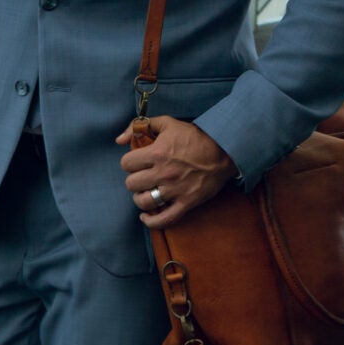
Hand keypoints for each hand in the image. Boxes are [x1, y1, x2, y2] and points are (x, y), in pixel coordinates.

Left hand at [117, 115, 237, 228]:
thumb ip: (140, 126)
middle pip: (131, 184)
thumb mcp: (167, 123)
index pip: (126, 164)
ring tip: (145, 192)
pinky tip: (146, 216)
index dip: (129, 163)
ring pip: (143, 201)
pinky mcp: (186, 203)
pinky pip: (163, 220)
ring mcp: (174, 190)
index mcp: (157, 153)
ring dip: (140, 198)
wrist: (224, 152)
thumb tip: (119, 140)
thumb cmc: (195, 137)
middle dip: (134, 179)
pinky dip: (151, 221)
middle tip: (143, 176)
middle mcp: (163, 173)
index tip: (137, 162)